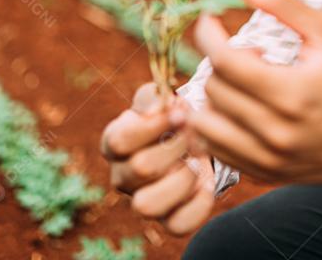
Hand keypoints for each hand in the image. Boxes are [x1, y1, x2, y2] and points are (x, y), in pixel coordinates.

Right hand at [100, 82, 215, 234]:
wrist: (190, 141)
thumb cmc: (169, 118)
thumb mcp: (160, 99)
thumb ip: (155, 96)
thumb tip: (160, 105)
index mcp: (114, 143)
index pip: (120, 141)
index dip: (153, 126)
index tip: (181, 111)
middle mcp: (122, 176)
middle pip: (140, 169)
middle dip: (175, 146)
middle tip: (194, 132)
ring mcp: (142, 200)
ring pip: (148, 205)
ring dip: (181, 179)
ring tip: (196, 161)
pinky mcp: (168, 219)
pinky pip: (178, 225)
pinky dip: (198, 204)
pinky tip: (206, 182)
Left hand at [186, 0, 321, 203]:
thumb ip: (284, 4)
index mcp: (292, 93)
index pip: (224, 61)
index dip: (208, 35)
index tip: (209, 22)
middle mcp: (276, 132)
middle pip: (214, 89)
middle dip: (220, 62)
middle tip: (250, 53)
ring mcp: (269, 159)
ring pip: (206, 123)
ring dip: (211, 95)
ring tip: (239, 82)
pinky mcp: (265, 174)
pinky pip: (217, 150)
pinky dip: (215, 125)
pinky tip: (235, 107)